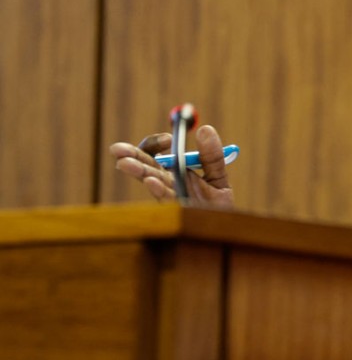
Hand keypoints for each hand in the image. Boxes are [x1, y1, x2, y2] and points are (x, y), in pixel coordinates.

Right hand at [109, 124, 234, 208]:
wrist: (225, 230)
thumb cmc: (218, 205)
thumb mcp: (218, 177)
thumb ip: (212, 156)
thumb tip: (205, 129)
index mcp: (174, 171)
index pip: (157, 152)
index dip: (157, 143)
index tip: (169, 139)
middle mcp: (167, 183)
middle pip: (146, 165)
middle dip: (132, 155)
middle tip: (119, 149)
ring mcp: (170, 197)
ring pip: (150, 180)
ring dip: (138, 171)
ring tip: (124, 163)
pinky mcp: (177, 211)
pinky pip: (166, 199)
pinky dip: (158, 189)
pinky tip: (151, 181)